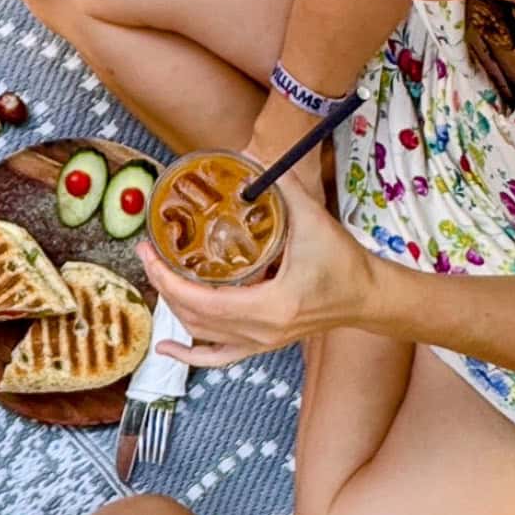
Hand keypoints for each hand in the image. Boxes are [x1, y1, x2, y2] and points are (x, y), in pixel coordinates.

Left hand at [137, 165, 380, 368]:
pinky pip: (218, 357)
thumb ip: (279, 186)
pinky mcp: (263, 344)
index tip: (149, 252)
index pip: (202, 300)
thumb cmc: (344, 261)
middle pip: (194, 317)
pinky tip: (166, 348)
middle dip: (163, 285)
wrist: (367, 296)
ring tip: (157, 278)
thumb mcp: (312, 219)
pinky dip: (190, 355)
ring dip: (173, 308)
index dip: (168, 278)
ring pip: (201, 334)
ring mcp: (260, 343)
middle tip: (147, 253)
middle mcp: (260, 332)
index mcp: (269, 306)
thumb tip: (247, 157)